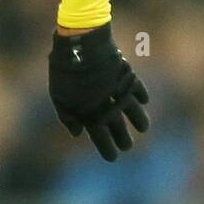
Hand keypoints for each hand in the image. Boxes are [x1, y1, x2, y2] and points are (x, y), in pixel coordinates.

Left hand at [48, 22, 149, 160]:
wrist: (83, 46)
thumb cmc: (66, 72)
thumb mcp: (59, 96)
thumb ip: (67, 117)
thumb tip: (77, 133)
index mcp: (91, 116)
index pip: (102, 140)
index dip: (108, 150)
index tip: (112, 158)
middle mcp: (109, 108)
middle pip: (120, 130)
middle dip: (124, 140)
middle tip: (126, 146)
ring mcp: (121, 93)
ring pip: (136, 113)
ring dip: (140, 121)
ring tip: (143, 128)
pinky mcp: (129, 77)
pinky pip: (139, 90)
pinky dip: (143, 96)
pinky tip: (144, 101)